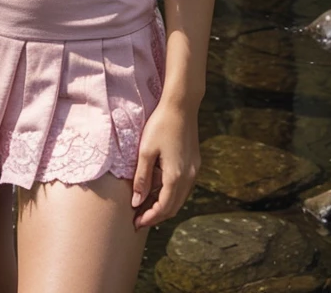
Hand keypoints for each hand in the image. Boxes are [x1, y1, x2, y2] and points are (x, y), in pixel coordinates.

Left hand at [131, 101, 199, 229]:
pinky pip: (183, 186)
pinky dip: (170, 193)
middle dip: (156, 215)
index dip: (149, 218)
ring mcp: (194, 171)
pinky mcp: (194, 163)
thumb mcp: (145, 151)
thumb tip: (137, 202)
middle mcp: (189, 177)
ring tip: (145, 207)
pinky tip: (158, 189)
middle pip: (173, 207)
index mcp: (176, 177)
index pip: (163, 208)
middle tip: (139, 220)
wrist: (181, 106)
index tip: (135, 224)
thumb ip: (141, 178)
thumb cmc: (160, 125)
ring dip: (164, 205)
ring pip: (179, 198)